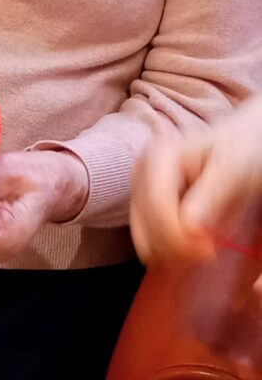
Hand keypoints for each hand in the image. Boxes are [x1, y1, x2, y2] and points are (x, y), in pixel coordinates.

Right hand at [131, 98, 261, 284]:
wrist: (248, 140)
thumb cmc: (244, 148)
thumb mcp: (233, 168)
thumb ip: (211, 194)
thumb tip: (188, 228)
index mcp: (158, 156)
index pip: (156, 208)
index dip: (180, 238)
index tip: (209, 251)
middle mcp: (143, 171)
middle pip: (145, 227)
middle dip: (177, 247)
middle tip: (209, 251)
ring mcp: (143, 188)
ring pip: (144, 239)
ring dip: (174, 252)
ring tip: (203, 246)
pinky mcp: (148, 204)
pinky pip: (149, 240)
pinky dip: (171, 251)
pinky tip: (192, 244)